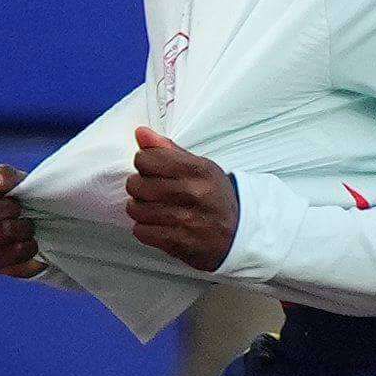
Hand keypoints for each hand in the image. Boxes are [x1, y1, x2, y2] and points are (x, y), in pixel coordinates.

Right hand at [0, 165, 46, 279]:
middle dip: (7, 210)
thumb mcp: (20, 182)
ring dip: (19, 233)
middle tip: (21, 210)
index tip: (4, 191)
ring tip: (29, 228)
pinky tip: (31, 245)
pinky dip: (23, 254)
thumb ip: (5, 175)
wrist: (40, 225)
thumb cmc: (22, 198)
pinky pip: (3, 262)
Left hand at [125, 128, 237, 271]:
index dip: (144, 163)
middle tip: (152, 190)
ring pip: (135, 209)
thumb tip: (141, 133)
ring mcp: (185, 219)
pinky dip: (146, 229)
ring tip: (154, 208)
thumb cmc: (217, 200)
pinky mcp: (178, 242)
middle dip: (139, 187)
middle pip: (137, 184)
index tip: (152, 169)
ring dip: (140, 209)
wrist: (240, 235)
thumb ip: (169, 151)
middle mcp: (193, 193)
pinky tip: (159, 225)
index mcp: (199, 171)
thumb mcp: (202, 169)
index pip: (147, 158)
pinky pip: (141, 231)